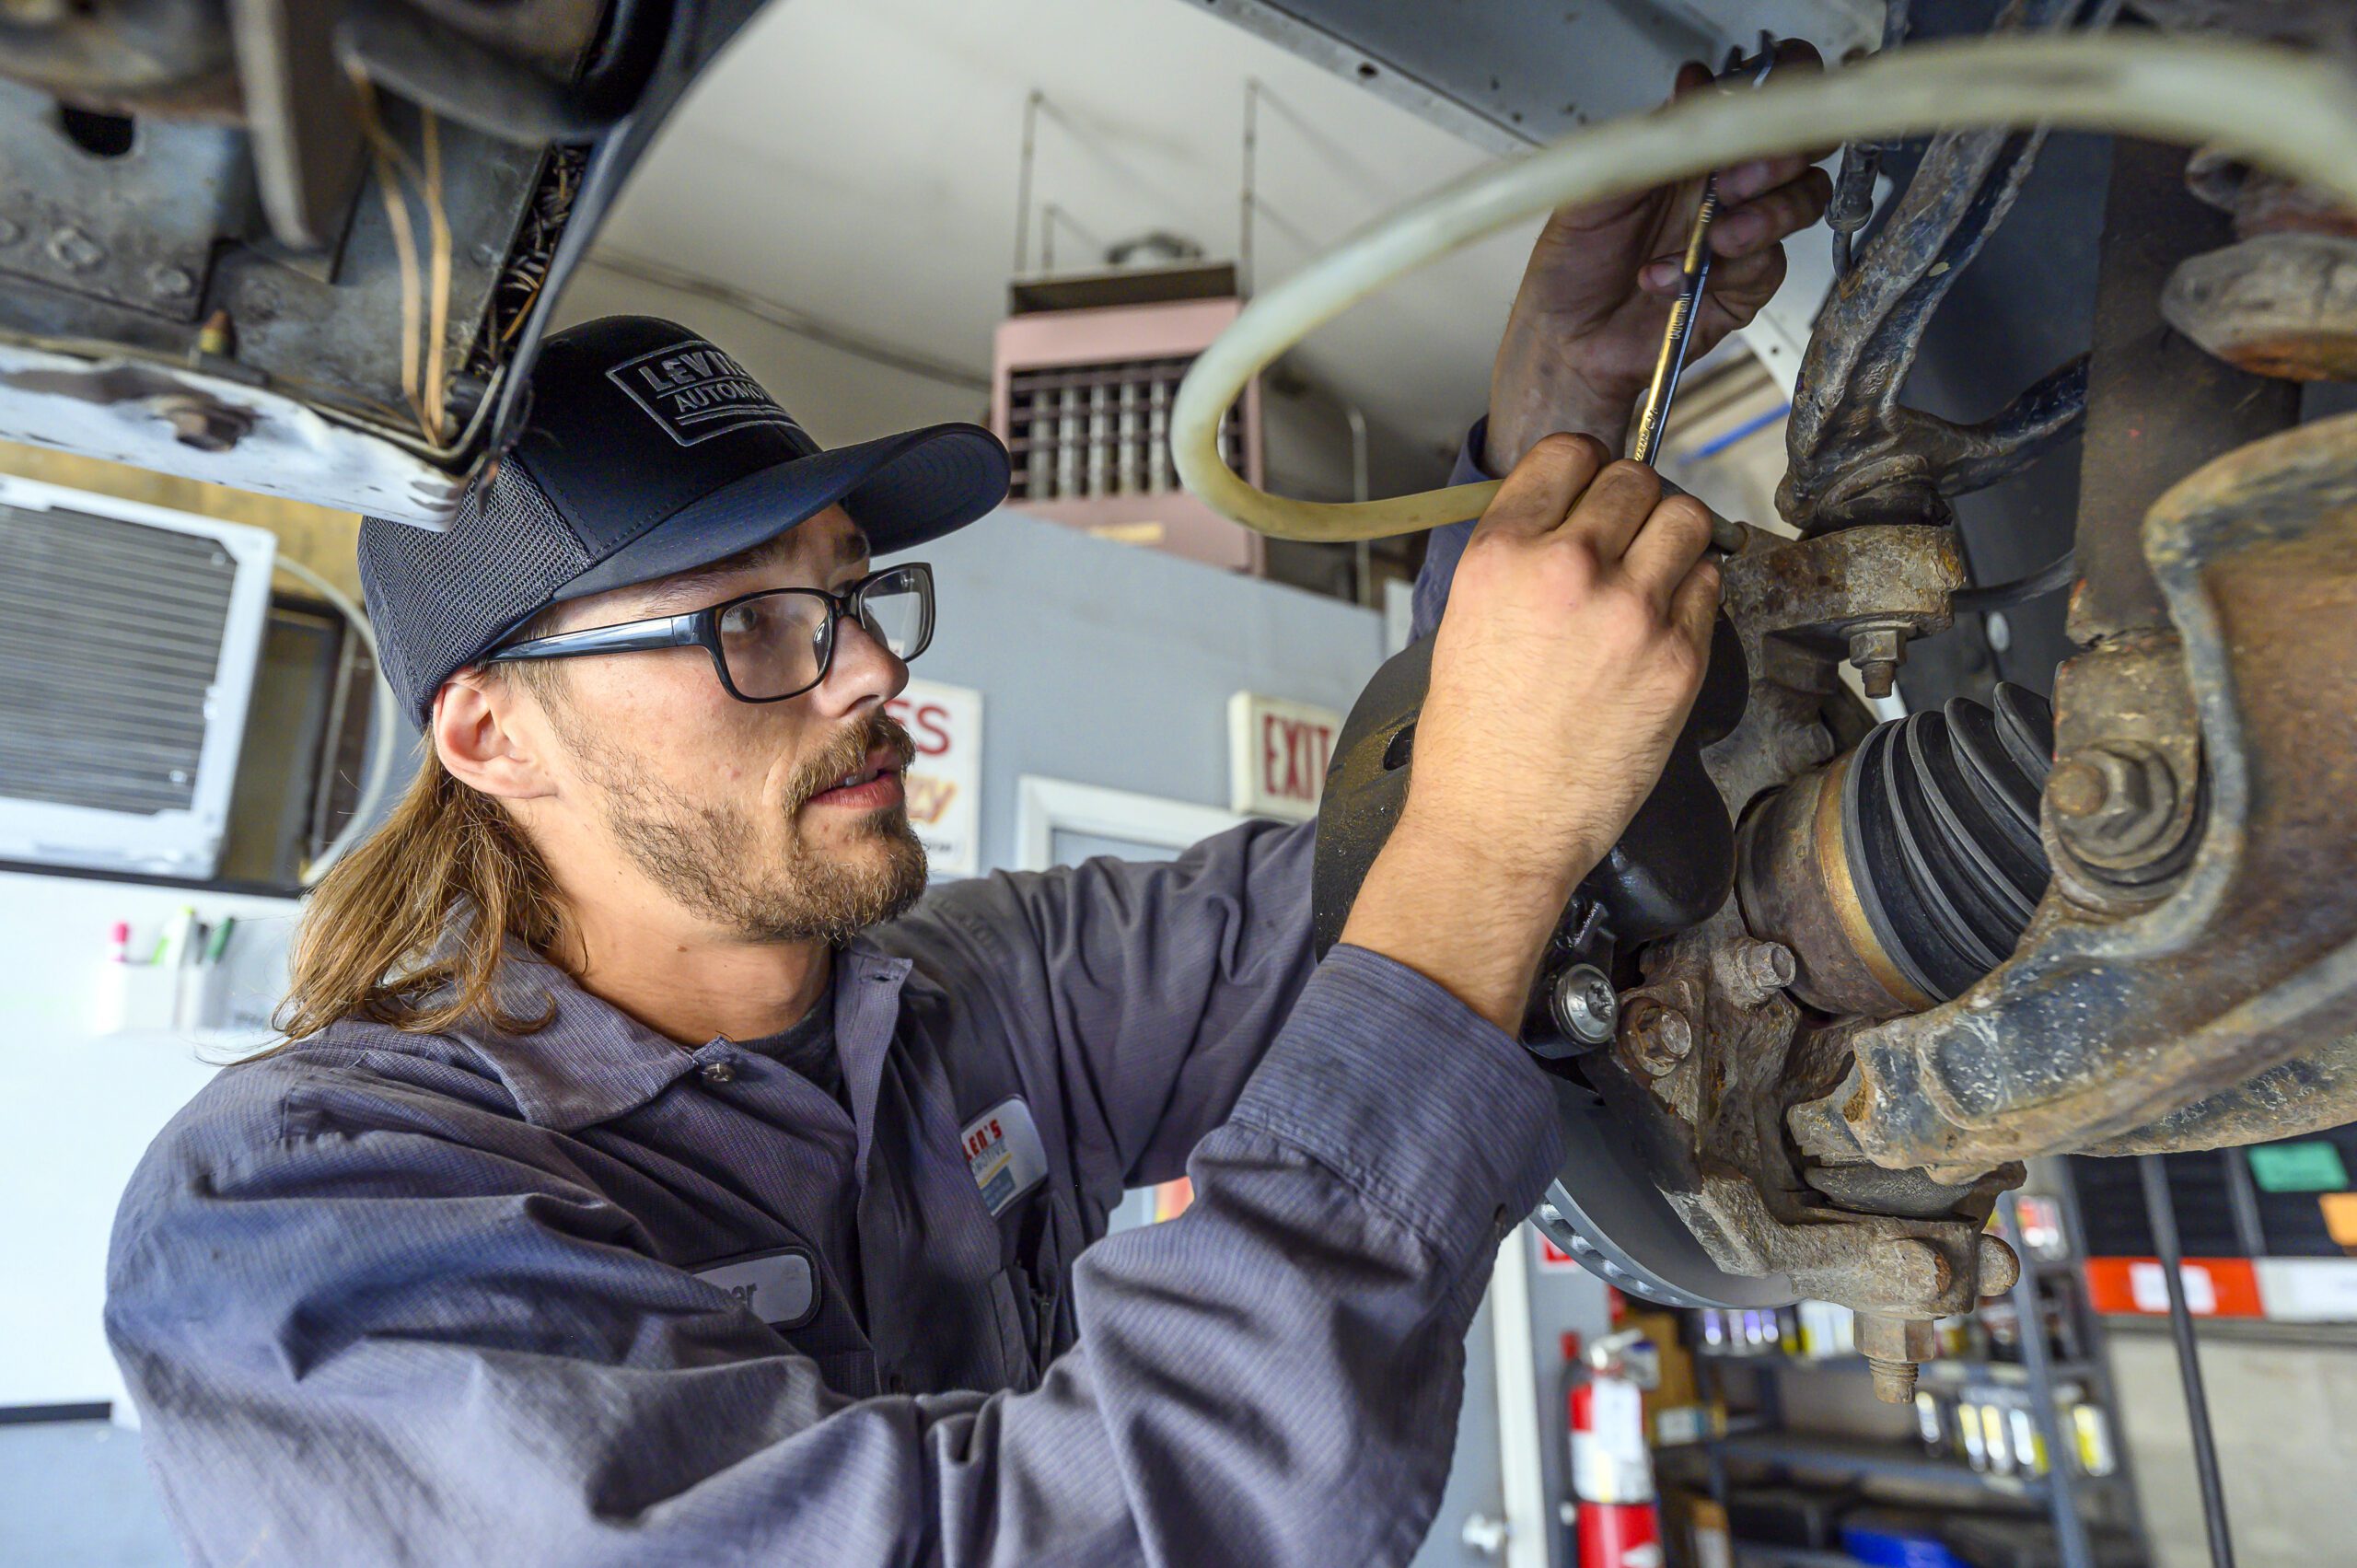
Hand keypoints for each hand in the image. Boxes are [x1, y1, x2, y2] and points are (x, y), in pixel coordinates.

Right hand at [1343, 436, 1718, 1029]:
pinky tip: (1664, 622)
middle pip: (1636, 478)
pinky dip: (1694, 593)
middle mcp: (1568, 569)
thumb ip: (1518, 559)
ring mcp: (1632, 612)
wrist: (1497, 829)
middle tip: (1627, 533)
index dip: (1585, 467)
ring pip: (1688, 519)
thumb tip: (1570, 521)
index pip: (1567, 453)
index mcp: (1502, 554)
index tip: (1592, 485)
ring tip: (1657, 567)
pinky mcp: (1679, 658)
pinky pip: (1710, 586)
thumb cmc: (1471, 745)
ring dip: (1676, 535)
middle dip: (1634, 500)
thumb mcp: (1464, 621)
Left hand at [1485, 45, 1833, 473]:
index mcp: (1694, 150)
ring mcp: (1741, 233)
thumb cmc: (1571, 266)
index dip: (1778, 88)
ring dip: (1766, 214)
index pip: (1763, 97)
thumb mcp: (1595, 189)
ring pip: (1803, 200)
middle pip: (1803, 144)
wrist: (1564, 342)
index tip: (1747, 106)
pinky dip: (1726, 269)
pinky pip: (1770, 264)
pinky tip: (1672, 278)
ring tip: (1716, 236)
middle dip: (1781, 155)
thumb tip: (1695, 82)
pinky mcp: (1746, 285)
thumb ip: (1651, 138)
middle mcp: (1725, 185)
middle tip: (1735, 181)